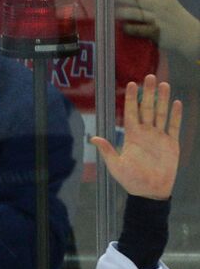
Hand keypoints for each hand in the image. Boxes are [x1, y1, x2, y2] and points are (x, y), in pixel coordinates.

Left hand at [89, 75, 181, 199]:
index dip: (131, 99)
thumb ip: (107, 150)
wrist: (150, 191)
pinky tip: (176, 103)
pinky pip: (174, 126)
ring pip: (161, 114)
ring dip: (163, 99)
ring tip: (163, 85)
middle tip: (149, 77)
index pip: (131, 113)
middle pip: (147, 109)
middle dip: (148, 93)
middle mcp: (146, 133)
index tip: (131, 84)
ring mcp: (159, 137)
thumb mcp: (115, 165)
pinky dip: (176, 115)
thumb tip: (93, 138)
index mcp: (132, 136)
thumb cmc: (131, 180)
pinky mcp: (171, 143)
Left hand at [118, 0, 199, 61]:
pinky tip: (123, 27)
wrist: (189, 35)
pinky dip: (128, 28)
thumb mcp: (167, 2)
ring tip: (110, 12)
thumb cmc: (174, 18)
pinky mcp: (154, 32)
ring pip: (135, 13)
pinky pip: (137, 29)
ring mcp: (157, 18)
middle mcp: (160, 5)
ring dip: (121, 12)